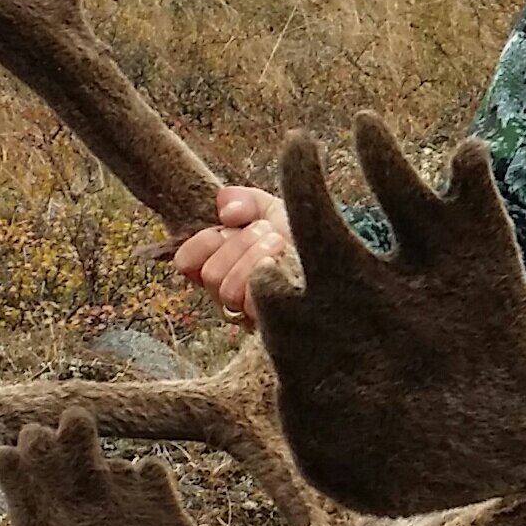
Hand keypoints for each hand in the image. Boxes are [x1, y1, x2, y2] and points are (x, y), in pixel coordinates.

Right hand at [172, 186, 291, 317]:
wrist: (338, 254)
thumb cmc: (300, 233)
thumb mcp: (270, 208)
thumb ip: (243, 200)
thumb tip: (226, 211)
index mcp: (222, 262)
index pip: (187, 263)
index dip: (202, 243)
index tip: (225, 227)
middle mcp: (230, 291)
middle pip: (210, 274)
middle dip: (239, 245)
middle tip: (267, 233)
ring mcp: (249, 313)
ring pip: (227, 291)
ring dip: (254, 258)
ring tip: (280, 245)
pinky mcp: (271, 324)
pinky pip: (252, 306)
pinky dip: (268, 279)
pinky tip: (285, 267)